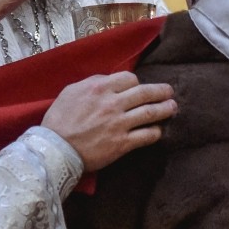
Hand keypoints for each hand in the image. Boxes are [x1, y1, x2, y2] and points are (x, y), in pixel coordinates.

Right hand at [42, 72, 175, 172]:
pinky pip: (146, 136)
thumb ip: (92, 83)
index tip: (138, 87)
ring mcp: (119, 124)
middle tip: (169, 91)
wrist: (55, 149)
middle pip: (145, 93)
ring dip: (166, 109)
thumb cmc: (59, 120)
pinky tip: (158, 130)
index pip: (130, 79)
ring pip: (151, 113)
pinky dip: (156, 132)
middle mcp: (113, 104)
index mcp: (100, 88)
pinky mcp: (122, 144)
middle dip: (161, 91)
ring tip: (173, 107)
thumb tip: (108, 80)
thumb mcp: (71, 92)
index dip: (136, 82)